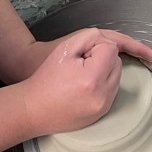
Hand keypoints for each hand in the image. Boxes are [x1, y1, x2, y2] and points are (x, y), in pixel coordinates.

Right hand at [19, 27, 151, 136]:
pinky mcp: (102, 113)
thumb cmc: (47, 78)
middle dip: (102, 58)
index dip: (95, 47)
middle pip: (117, 62)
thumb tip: (108, 43)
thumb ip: (91, 37)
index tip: (80, 55)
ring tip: (81, 75)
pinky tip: (85, 85)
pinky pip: (112, 89)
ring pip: (117, 75)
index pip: (112, 49)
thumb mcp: (65, 48)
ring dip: (104, 70)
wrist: (34, 108)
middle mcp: (102, 96)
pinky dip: (103, 83)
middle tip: (80, 64)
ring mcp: (103, 107)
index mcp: (92, 79)